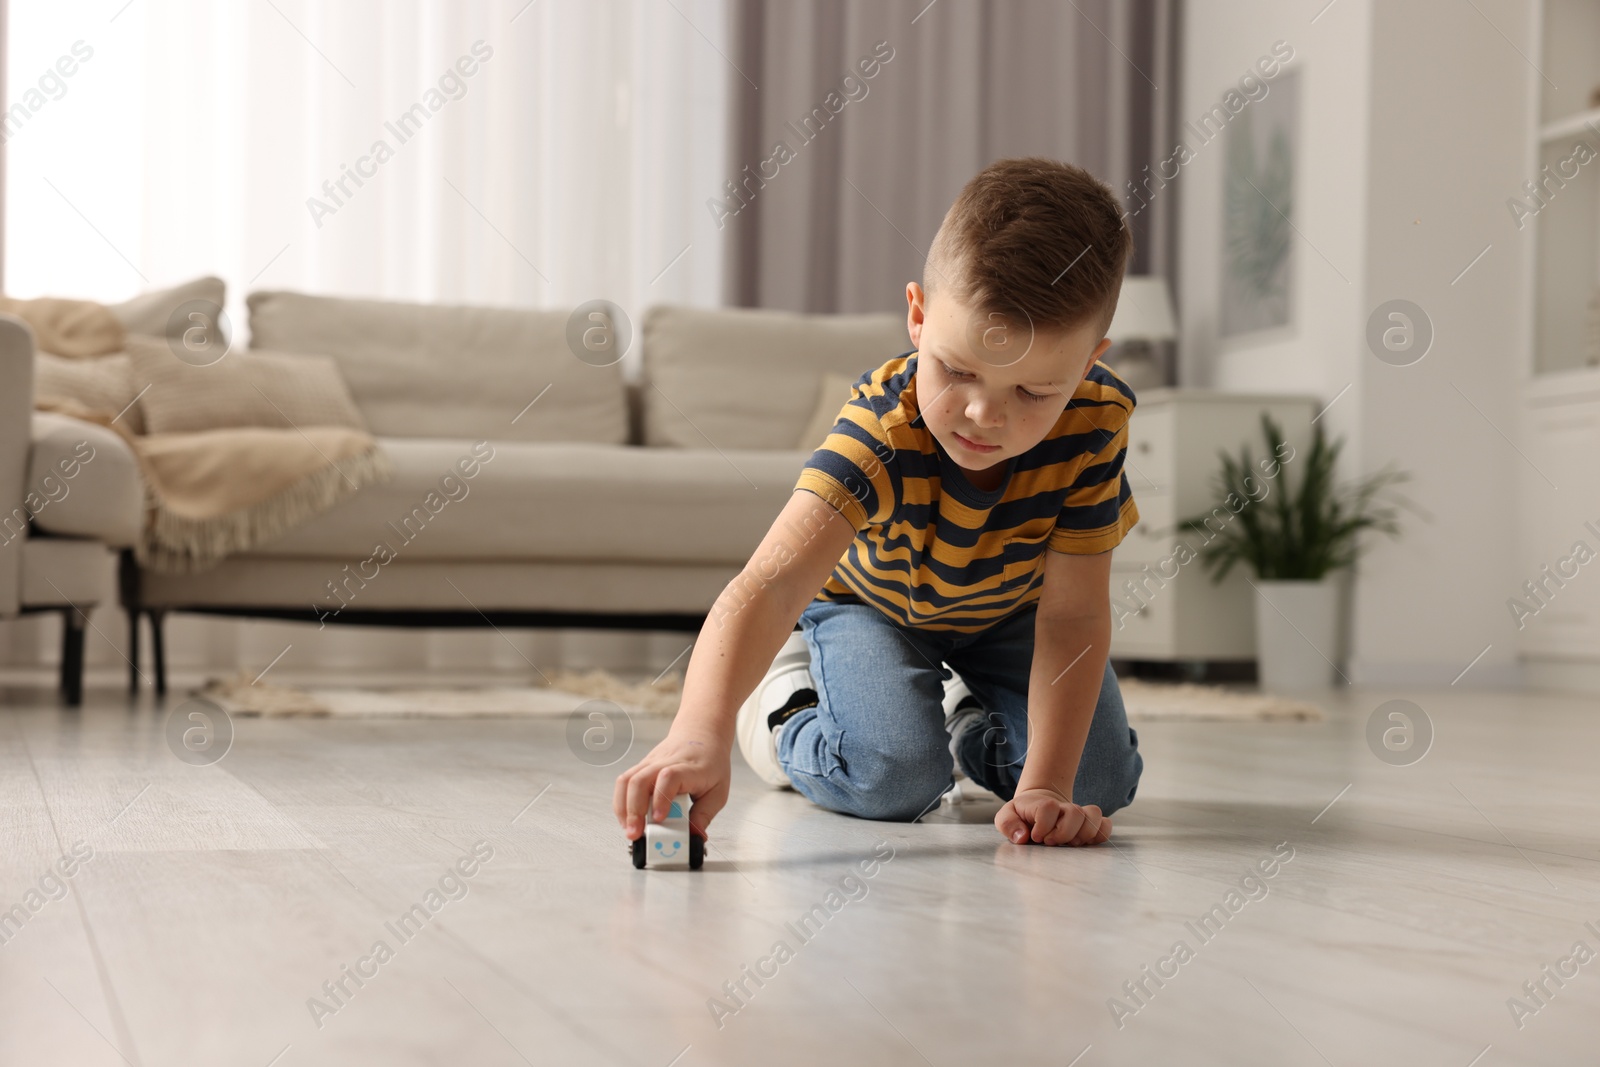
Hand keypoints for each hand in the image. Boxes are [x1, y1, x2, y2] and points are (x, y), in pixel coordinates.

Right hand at [613, 729, 729, 840]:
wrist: (701, 734)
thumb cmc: (710, 762)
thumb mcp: (718, 791)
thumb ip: (704, 815)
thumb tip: (693, 837)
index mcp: (688, 768)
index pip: (669, 777)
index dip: (661, 797)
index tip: (660, 818)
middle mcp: (665, 763)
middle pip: (640, 780)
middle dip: (634, 810)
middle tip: (636, 833)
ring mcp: (650, 763)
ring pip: (626, 780)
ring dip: (624, 808)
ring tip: (630, 829)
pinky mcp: (641, 768)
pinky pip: (624, 783)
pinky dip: (622, 803)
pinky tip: (628, 819)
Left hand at [995, 787, 1111, 846]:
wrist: (1037, 806)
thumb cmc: (1022, 816)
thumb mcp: (1007, 817)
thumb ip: (1008, 824)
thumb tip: (1022, 837)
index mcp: (1042, 804)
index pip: (1048, 807)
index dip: (1043, 825)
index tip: (1035, 837)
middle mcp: (1063, 808)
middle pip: (1075, 812)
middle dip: (1064, 832)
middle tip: (1051, 842)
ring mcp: (1078, 815)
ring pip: (1094, 814)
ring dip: (1084, 833)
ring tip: (1070, 844)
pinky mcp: (1090, 824)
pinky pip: (1106, 825)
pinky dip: (1100, 835)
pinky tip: (1085, 844)